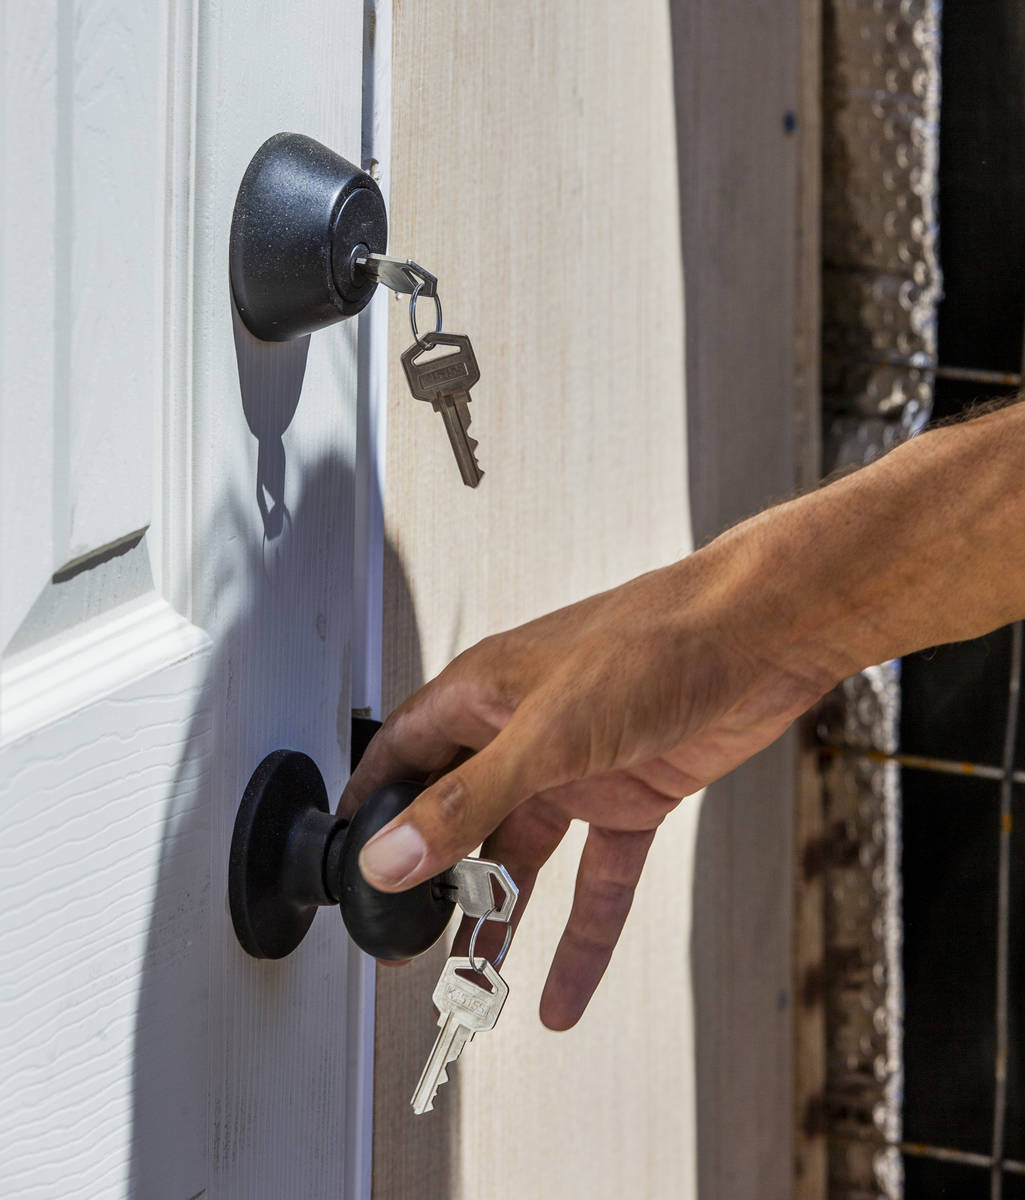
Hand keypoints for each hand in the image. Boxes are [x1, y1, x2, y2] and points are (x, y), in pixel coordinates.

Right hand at [341, 516, 837, 1028]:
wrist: (766, 636)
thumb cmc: (657, 642)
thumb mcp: (548, 734)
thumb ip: (468, 801)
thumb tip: (391, 855)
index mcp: (484, 694)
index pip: (403, 756)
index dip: (372, 809)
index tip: (350, 865)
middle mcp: (524, 730)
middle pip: (462, 816)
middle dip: (435, 880)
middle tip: (409, 940)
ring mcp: (579, 766)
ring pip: (525, 854)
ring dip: (501, 917)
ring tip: (475, 981)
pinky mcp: (632, 794)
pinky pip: (597, 877)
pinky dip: (583, 933)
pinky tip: (567, 985)